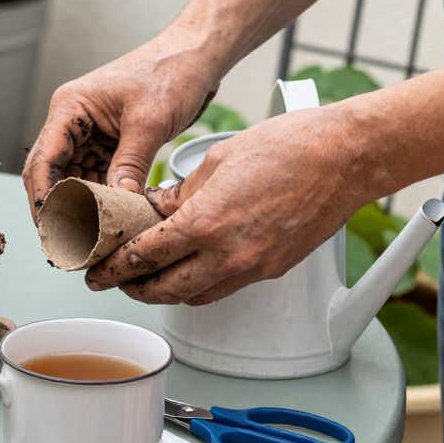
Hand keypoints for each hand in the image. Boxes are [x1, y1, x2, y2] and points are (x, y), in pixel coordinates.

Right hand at [23, 26, 223, 221]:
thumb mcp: (150, 122)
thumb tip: (117, 206)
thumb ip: (130, 164)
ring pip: (70, 179)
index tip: (50, 226)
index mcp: (70, 108)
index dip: (43, 196)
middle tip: (63, 243)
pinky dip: (97, 199)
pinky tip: (104, 222)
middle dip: (53, 208)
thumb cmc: (171, 72)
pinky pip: (93, 176)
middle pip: (48, 173)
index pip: (43, 159)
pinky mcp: (106, 142)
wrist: (195, 54)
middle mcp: (71, 121)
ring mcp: (87, 133)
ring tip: (83, 240)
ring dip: (75, 207)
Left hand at [84, 104, 370, 303]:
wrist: (346, 157)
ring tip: (144, 279)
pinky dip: (199, 285)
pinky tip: (188, 270)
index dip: (114, 267)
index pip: (145, 257)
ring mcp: (254, 266)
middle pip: (165, 290)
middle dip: (132, 289)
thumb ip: (178, 195)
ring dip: (165, 292)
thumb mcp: (213, 162)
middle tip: (111, 281)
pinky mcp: (273, 269)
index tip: (97, 270)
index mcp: (206, 223)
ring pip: (195, 296)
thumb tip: (153, 211)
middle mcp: (229, 254)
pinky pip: (224, 288)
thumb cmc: (288, 146)